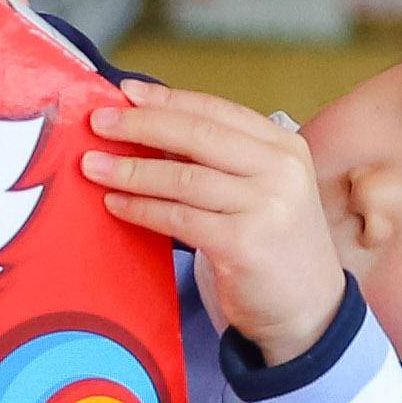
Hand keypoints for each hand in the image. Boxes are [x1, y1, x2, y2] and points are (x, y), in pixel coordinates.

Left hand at [82, 80, 349, 366]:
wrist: (308, 310)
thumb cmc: (274, 245)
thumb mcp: (263, 189)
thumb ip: (222, 159)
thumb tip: (150, 128)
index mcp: (284, 147)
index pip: (216, 110)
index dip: (167, 99)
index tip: (126, 92)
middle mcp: (280, 170)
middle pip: (198, 135)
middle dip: (142, 125)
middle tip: (99, 122)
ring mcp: (265, 207)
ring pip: (183, 177)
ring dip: (131, 170)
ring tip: (92, 166)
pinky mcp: (244, 244)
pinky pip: (179, 218)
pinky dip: (142, 209)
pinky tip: (116, 205)